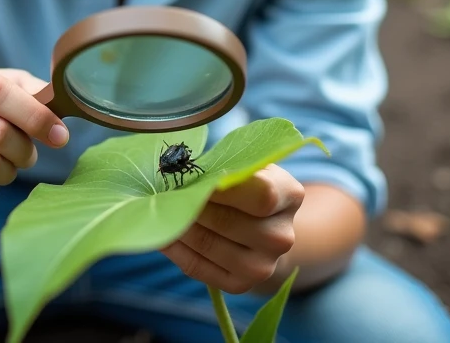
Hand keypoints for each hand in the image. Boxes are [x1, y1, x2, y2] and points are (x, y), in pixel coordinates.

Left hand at [161, 164, 303, 293]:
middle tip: (165, 192)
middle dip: (190, 204)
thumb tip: (181, 167)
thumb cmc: (246, 184)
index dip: (222, 186)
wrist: (261, 227)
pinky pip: (197, 267)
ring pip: (208, 244)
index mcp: (290, 196)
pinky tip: (162, 233)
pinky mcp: (242, 285)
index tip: (193, 177)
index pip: (259, 194)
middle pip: (227, 221)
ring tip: (159, 210)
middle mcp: (282, 236)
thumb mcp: (245, 164)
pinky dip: (174, 248)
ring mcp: (264, 266)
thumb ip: (224, 163)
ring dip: (177, 225)